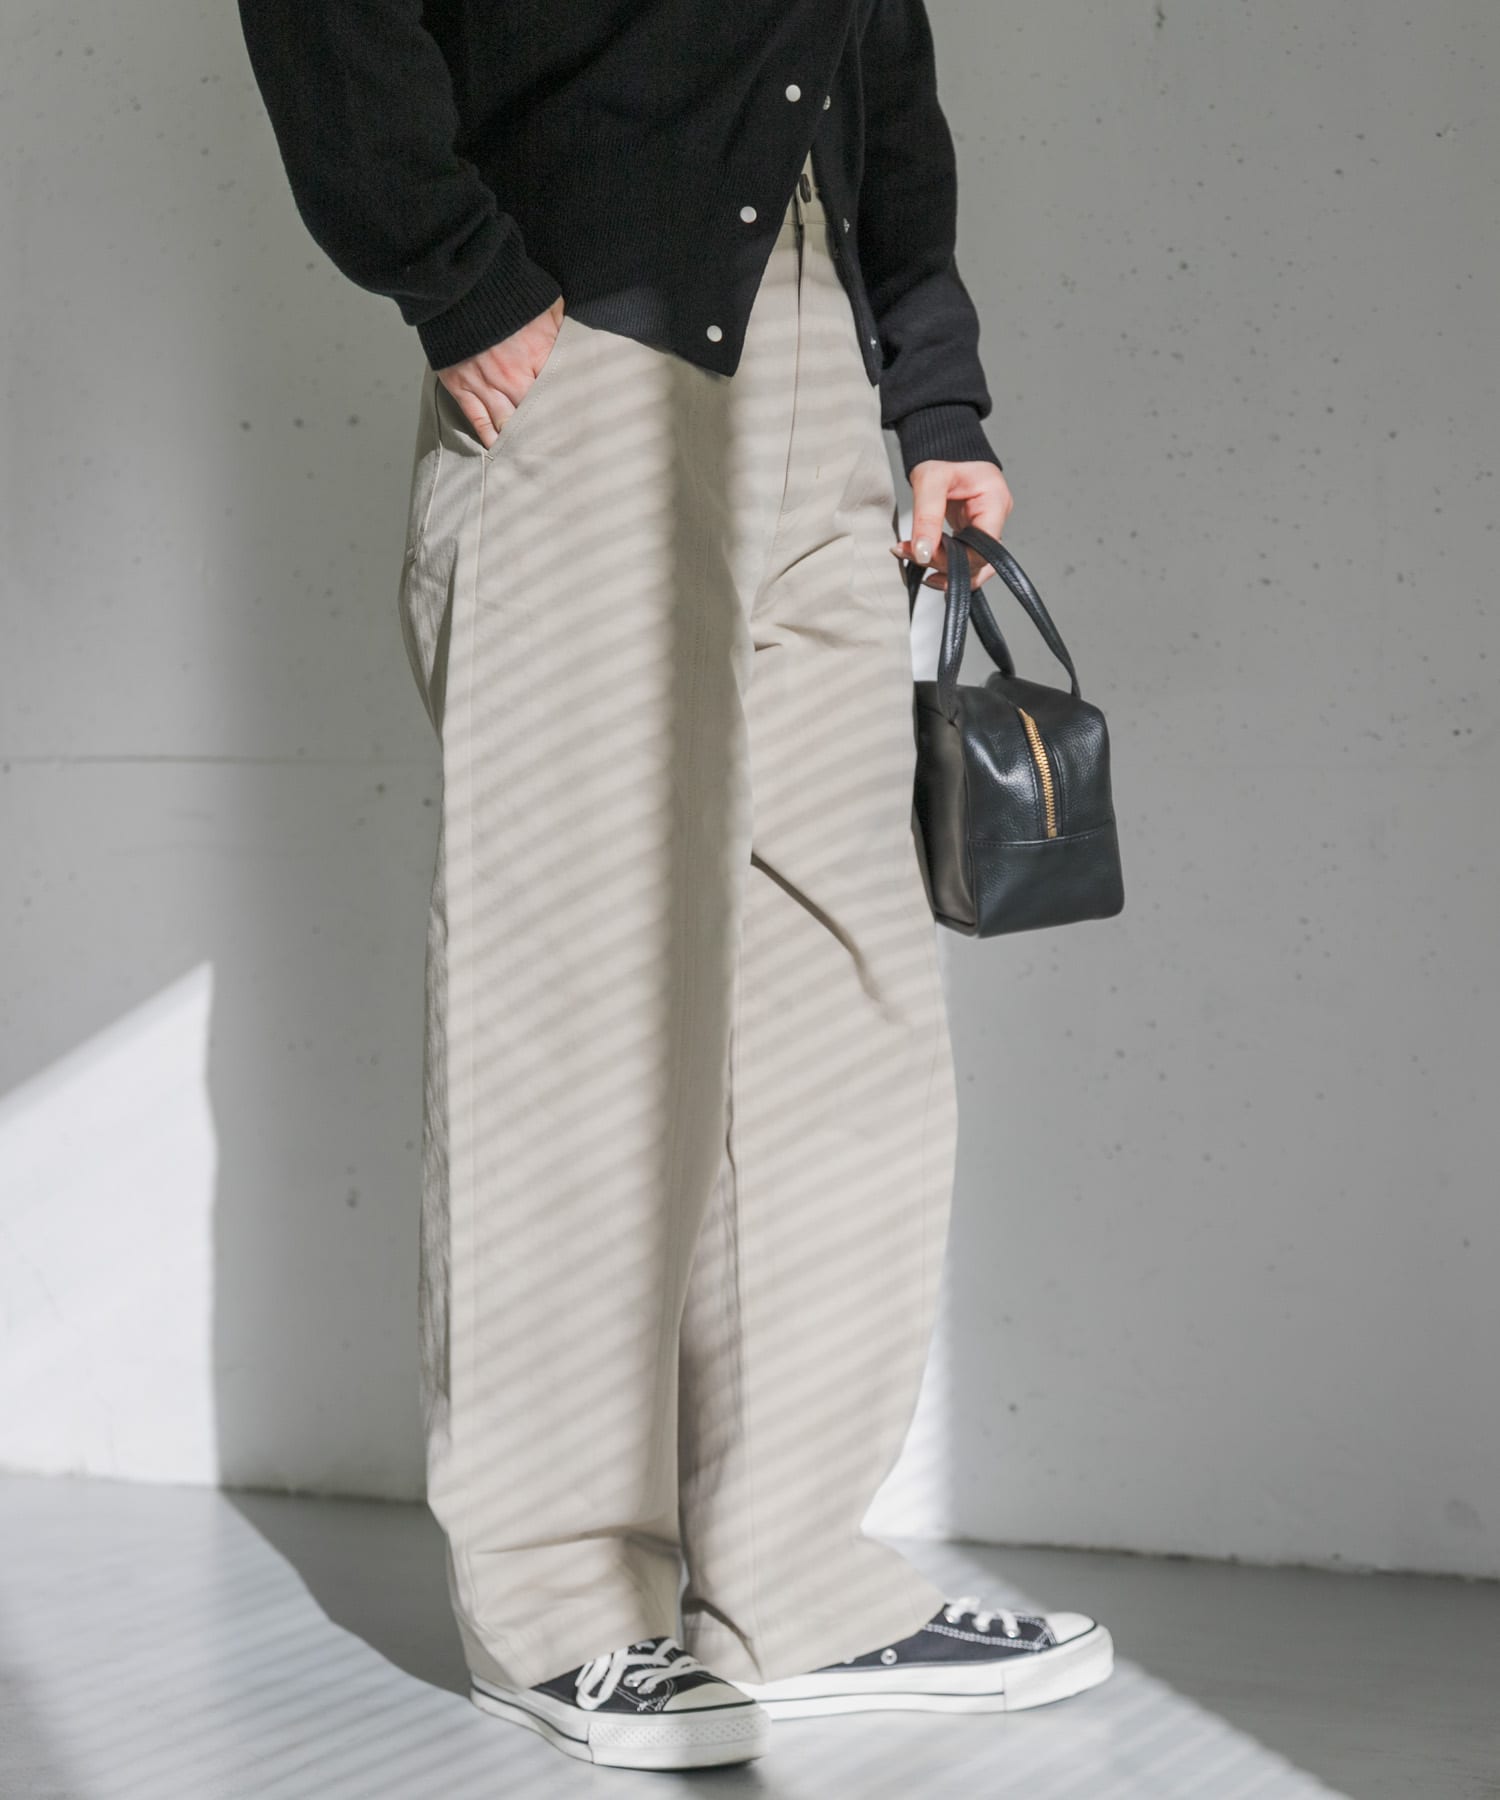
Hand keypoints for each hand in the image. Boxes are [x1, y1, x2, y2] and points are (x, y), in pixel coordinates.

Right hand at [435, 296, 565, 449]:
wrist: (459, 284)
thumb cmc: (504, 291)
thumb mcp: (546, 305)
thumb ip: (563, 331)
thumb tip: (581, 346)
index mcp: (538, 356)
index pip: (558, 393)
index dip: (566, 409)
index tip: (576, 424)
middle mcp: (512, 376)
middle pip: (534, 415)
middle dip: (545, 431)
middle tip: (558, 449)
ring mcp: (484, 383)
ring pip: (507, 424)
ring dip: (519, 440)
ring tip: (531, 455)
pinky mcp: (461, 385)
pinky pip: (478, 420)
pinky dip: (489, 437)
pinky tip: (500, 449)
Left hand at [887, 459, 1013, 592]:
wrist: (941, 441)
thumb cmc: (942, 452)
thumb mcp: (930, 481)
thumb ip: (927, 518)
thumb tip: (923, 553)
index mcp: (995, 502)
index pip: (984, 548)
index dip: (957, 560)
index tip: (926, 555)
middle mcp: (994, 516)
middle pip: (978, 560)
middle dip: (944, 564)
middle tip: (912, 554)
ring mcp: (984, 524)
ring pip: (972, 563)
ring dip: (943, 568)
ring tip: (913, 558)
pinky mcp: (971, 529)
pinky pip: (961, 554)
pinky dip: (941, 560)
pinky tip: (920, 556)